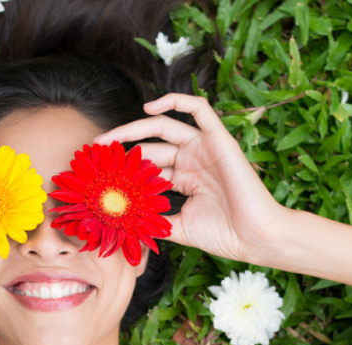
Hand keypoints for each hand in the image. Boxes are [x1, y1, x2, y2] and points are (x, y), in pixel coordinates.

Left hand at [95, 93, 291, 263]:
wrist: (255, 237)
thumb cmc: (223, 236)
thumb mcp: (178, 228)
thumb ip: (153, 220)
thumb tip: (122, 222)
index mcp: (184, 179)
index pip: (148, 166)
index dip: (124, 168)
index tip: (98, 173)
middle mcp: (192, 160)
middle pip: (150, 145)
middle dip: (122, 146)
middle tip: (96, 151)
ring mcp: (205, 148)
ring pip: (165, 125)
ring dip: (135, 127)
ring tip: (110, 137)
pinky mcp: (219, 138)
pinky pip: (199, 108)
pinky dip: (175, 100)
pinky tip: (148, 108)